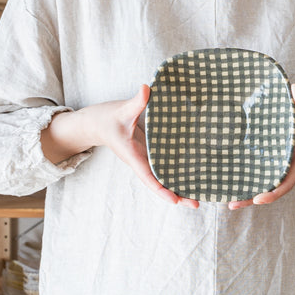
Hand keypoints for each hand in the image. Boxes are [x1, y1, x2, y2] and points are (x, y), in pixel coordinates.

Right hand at [41, 85, 198, 208]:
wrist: (95, 123)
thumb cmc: (106, 119)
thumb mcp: (121, 110)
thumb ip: (136, 102)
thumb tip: (147, 89)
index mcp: (134, 157)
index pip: (149, 179)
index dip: (162, 191)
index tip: (175, 201)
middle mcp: (142, 162)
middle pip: (161, 185)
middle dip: (178, 196)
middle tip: (197, 205)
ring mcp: (146, 160)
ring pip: (164, 178)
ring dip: (180, 187)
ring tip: (199, 196)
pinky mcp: (150, 154)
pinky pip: (164, 168)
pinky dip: (177, 174)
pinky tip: (192, 176)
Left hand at [228, 83, 294, 209]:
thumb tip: (292, 89)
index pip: (285, 184)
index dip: (272, 193)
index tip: (257, 199)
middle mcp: (292, 170)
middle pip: (271, 191)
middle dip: (251, 198)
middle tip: (231, 204)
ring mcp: (288, 170)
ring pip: (268, 186)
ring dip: (250, 193)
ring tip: (229, 200)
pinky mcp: (285, 166)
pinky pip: (270, 178)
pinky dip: (256, 182)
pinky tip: (239, 182)